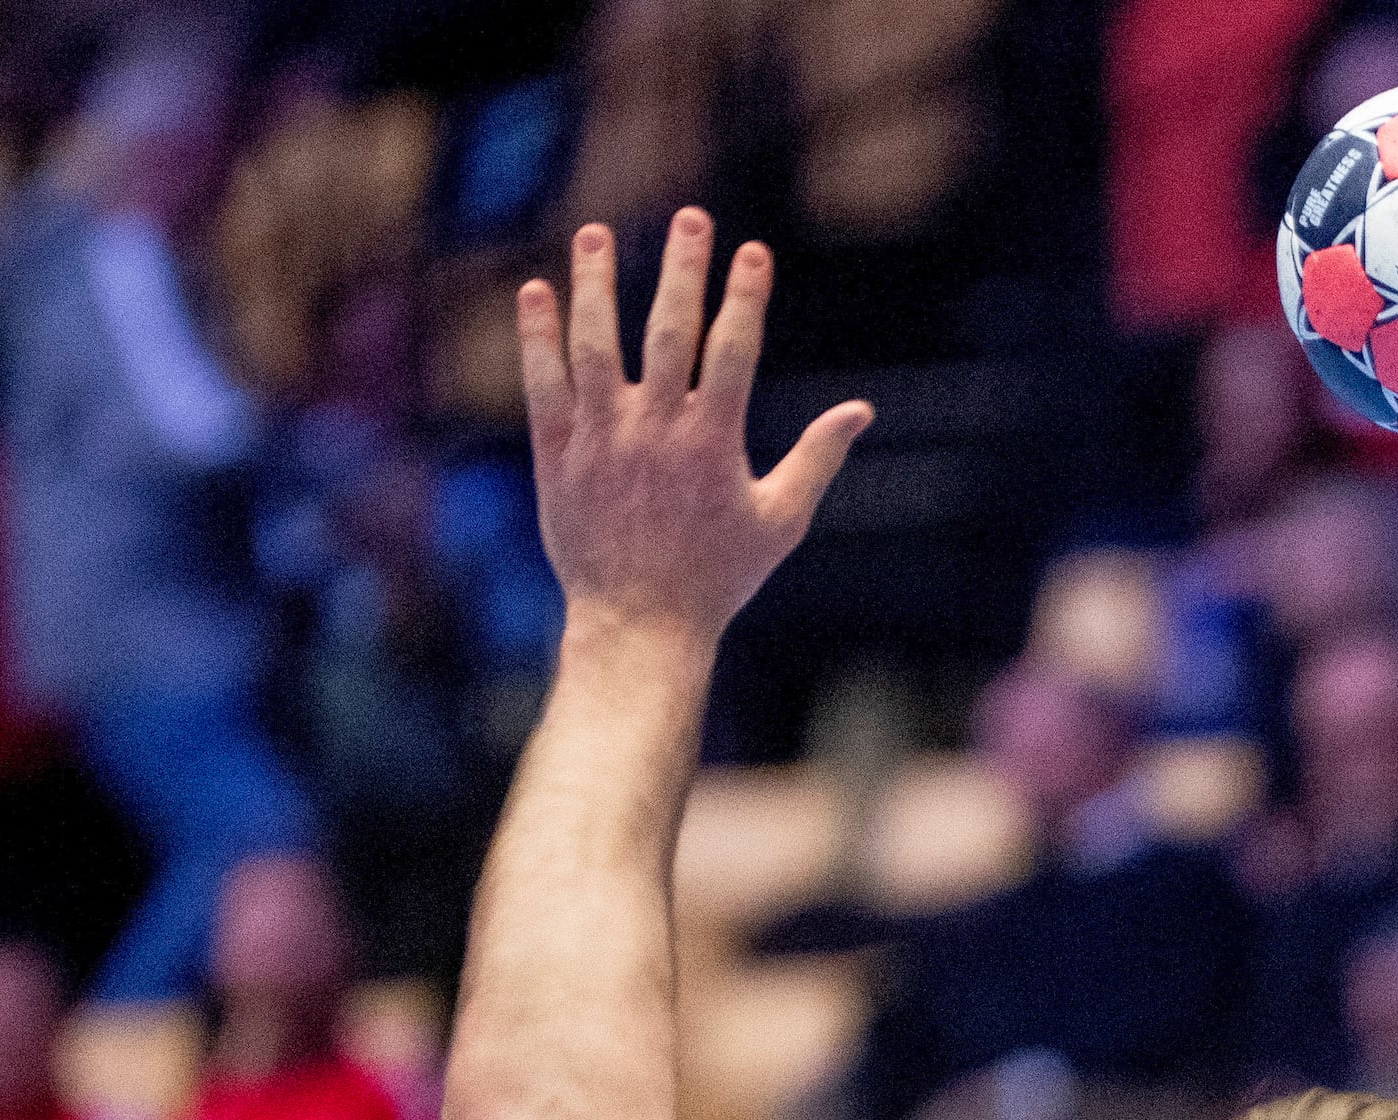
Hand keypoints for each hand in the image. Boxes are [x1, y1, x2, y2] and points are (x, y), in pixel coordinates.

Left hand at [515, 211, 870, 650]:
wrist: (640, 623)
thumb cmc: (720, 576)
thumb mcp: (781, 521)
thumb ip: (817, 458)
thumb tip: (860, 411)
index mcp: (713, 443)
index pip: (734, 351)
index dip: (744, 297)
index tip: (752, 251)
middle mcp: (655, 431)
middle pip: (668, 331)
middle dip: (683, 270)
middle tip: (691, 217)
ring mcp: (602, 439)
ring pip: (595, 344)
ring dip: (596, 284)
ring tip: (599, 233)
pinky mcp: (558, 453)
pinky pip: (543, 383)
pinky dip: (538, 335)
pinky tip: (538, 291)